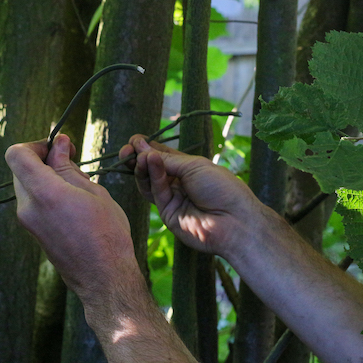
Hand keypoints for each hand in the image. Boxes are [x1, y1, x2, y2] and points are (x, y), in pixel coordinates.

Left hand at [5, 134, 138, 302]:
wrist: (103, 277)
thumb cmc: (107, 234)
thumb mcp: (93, 192)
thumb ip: (68, 166)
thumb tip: (59, 144)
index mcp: (44, 193)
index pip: (16, 154)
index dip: (35, 144)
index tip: (57, 148)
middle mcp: (28, 207)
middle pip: (21, 168)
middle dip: (42, 159)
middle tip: (71, 160)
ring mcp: (27, 222)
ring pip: (26, 185)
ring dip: (45, 176)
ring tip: (76, 184)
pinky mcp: (32, 232)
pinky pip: (32, 202)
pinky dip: (46, 192)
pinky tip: (71, 201)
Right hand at [119, 135, 260, 258]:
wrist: (234, 221)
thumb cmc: (222, 188)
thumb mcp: (194, 166)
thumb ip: (167, 159)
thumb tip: (142, 147)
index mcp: (187, 168)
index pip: (161, 155)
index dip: (147, 147)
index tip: (135, 140)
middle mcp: (177, 182)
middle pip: (150, 168)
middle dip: (138, 157)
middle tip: (127, 149)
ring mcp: (171, 198)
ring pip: (149, 181)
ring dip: (142, 166)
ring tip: (140, 156)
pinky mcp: (166, 212)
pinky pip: (155, 192)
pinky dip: (152, 176)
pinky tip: (151, 161)